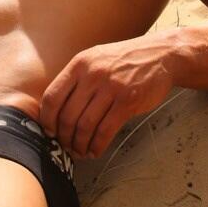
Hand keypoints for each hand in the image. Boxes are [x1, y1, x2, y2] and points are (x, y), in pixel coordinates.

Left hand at [39, 37, 173, 158]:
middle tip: (65, 146)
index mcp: (79, 64)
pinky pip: (106, 130)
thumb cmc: (124, 60)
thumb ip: (76, 78)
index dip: (47, 119)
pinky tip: (95, 150)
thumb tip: (55, 108)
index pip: (52, 96)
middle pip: (67, 115)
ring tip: (80, 151)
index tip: (49, 131)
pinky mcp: (127, 102)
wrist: (160, 55)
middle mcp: (92, 75)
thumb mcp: (95, 59)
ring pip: (85, 125)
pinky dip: (97, 145)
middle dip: (63, 137)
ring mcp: (110, 88)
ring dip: (80, 144)